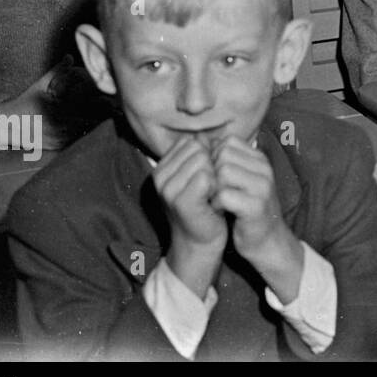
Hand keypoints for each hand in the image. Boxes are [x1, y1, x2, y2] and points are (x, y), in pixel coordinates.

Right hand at [155, 136, 228, 297]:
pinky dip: (217, 186)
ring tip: (212, 193)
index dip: (207, 155)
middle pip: (198, 149)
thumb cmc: (203, 206)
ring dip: (215, 175)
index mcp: (161, 168)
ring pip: (203, 161)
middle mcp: (159, 177)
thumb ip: (200, 154)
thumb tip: (207, 134)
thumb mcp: (198, 176)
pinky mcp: (182, 202)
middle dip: (212, 163)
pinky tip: (214, 200)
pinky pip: (207, 177)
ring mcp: (168, 190)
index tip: (207, 177)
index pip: (191, 142)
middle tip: (211, 187)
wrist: (200, 242)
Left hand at [212, 137, 303, 301]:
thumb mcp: (243, 180)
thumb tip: (201, 142)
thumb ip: (229, 162)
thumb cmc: (248, 209)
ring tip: (215, 200)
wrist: (268, 241)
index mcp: (260, 160)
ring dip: (212, 188)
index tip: (213, 177)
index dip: (213, 157)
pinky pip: (224, 195)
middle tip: (212, 190)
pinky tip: (219, 211)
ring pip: (223, 172)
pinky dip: (215, 204)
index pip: (228, 142)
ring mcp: (262, 187)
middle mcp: (264, 169)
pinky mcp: (256, 206)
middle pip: (223, 154)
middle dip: (211, 172)